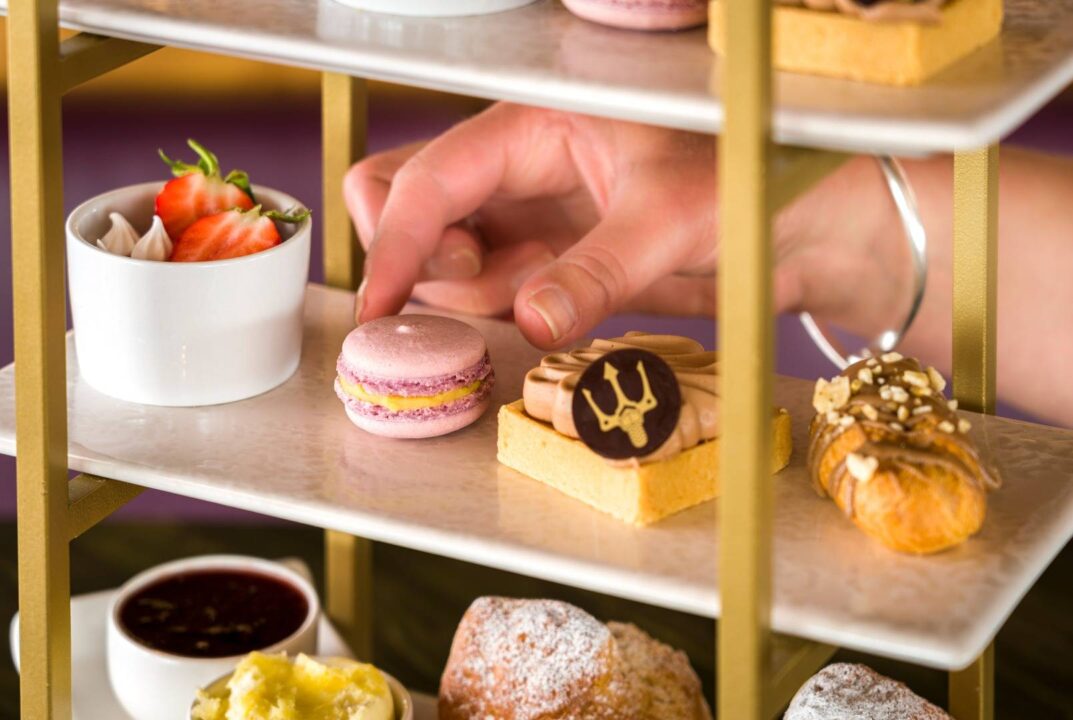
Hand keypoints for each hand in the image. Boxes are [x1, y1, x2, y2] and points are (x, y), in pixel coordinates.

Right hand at [345, 103, 909, 348]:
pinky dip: (495, 310)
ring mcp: (527, 214)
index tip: (381, 307)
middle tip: (484, 284)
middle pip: (406, 200)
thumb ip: (597, 270)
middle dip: (418, 253)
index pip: (431, 177)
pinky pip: (487, 289)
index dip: (398, 242)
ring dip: (466, 291)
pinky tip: (548, 306)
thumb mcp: (672, 217)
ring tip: (546, 293)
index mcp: (533, 125)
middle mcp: (516, 166)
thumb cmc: (746, 179)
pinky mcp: (545, 259)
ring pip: (443, 254)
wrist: (797, 221)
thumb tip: (530, 320)